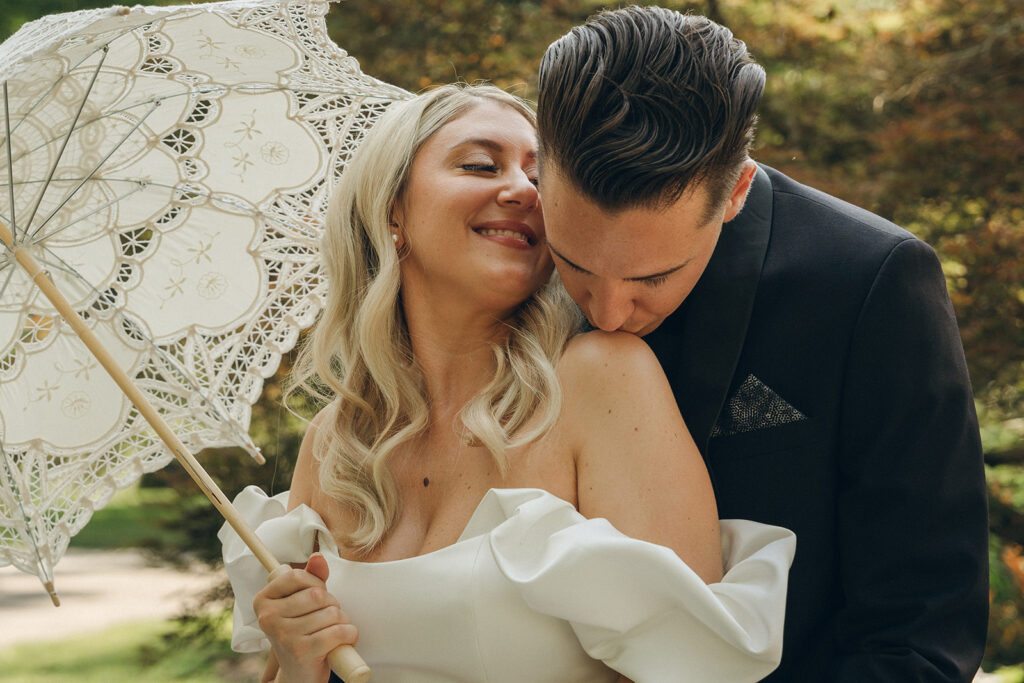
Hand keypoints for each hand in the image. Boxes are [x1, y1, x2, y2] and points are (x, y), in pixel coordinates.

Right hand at [253, 553, 357, 682]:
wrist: (298, 675)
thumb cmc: (302, 632)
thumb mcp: (302, 603)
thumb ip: (310, 577)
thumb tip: (318, 556)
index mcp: (263, 601)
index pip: (296, 576)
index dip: (315, 583)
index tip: (316, 597)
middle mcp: (268, 618)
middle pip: (317, 594)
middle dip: (332, 604)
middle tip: (327, 618)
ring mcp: (284, 635)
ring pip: (331, 612)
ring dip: (342, 621)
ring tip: (332, 631)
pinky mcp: (302, 651)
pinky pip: (339, 631)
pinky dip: (349, 634)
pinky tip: (343, 641)